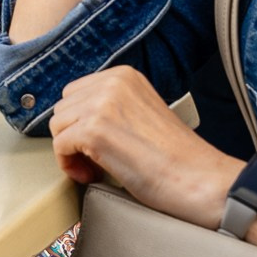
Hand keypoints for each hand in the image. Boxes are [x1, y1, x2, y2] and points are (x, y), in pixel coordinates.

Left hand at [46, 65, 230, 226]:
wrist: (199, 179)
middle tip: (95, 161)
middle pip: (64, 108)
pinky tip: (93, 175)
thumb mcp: (142, 113)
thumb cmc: (177, 157)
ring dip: (71, 152)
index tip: (96, 145)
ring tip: (95, 169)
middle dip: (73, 136)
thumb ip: (114, 106)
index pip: (77, 92)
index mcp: (125, 76)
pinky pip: (60, 146)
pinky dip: (70, 166)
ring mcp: (102, 105)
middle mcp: (112, 83)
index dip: (81, 122)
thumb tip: (79, 119)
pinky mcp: (94, 131)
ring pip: (58, 126)